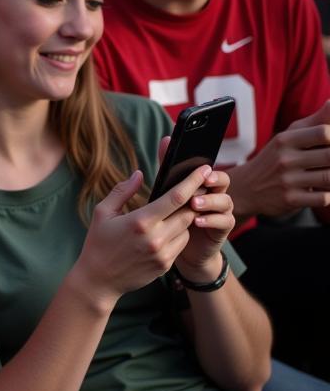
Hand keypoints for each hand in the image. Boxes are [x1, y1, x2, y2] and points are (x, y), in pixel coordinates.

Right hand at [69, 165, 214, 307]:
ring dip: (185, 216)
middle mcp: (155, 238)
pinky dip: (179, 233)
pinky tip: (167, 229)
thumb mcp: (103, 213)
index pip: (175, 197)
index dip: (193, 181)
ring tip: (177, 209)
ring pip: (187, 228)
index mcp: (140, 221)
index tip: (204, 168)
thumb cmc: (98, 243)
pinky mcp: (166, 265)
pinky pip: (181, 243)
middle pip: (188, 212)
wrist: (99, 280)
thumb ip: (123, 191)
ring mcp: (163, 253)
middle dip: (194, 198)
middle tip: (197, 186)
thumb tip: (139, 173)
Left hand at [172, 161, 234, 281]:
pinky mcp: (221, 230)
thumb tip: (165, 140)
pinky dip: (211, 219)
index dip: (206, 168)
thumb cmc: (170, 218)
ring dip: (211, 200)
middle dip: (214, 179)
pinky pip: (224, 221)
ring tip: (194, 203)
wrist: (178, 250)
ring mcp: (219, 212)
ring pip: (225, 200)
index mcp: (201, 185)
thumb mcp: (166, 193)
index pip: (208, 170)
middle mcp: (214, 195)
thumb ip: (167, 168)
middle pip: (223, 180)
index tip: (200, 166)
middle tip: (203, 180)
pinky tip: (197, 221)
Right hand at [228, 100, 329, 219]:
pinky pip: (323, 198)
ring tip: (327, 173)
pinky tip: (325, 190)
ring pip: (329, 178)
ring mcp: (287, 181)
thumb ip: (316, 120)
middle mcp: (285, 159)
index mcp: (286, 140)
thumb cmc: (276, 158)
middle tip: (328, 159)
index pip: (324, 132)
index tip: (329, 144)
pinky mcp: (291, 200)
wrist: (246, 188)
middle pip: (329, 155)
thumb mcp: (289, 136)